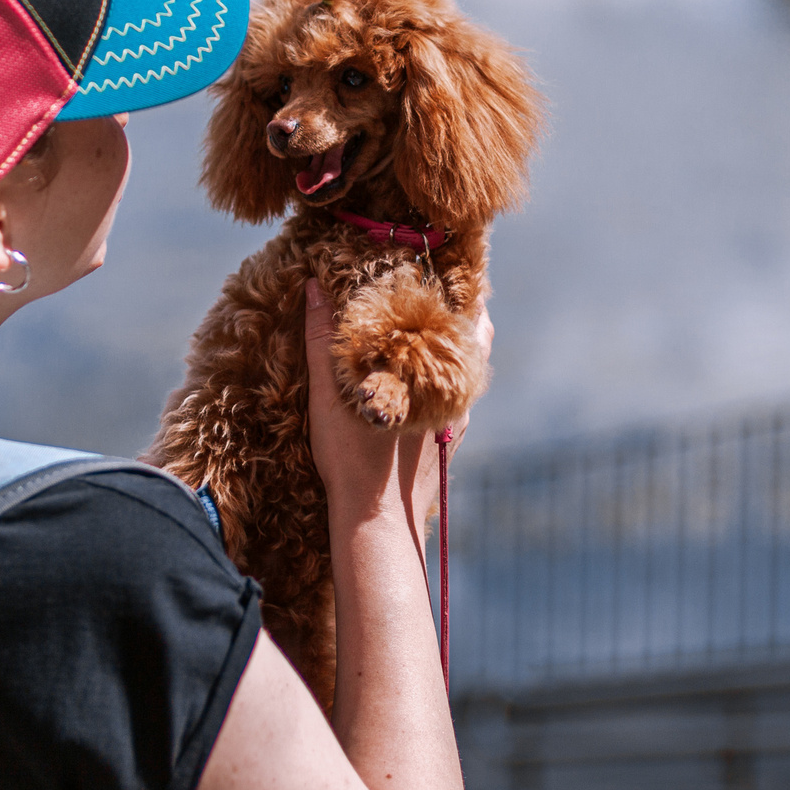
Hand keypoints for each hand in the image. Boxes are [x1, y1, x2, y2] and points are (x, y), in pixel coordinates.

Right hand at [304, 281, 470, 536]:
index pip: (469, 317)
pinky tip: (419, 378)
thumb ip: (323, 338)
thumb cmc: (352, 457)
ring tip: (427, 329)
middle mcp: (458, 393)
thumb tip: (314, 285)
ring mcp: (458, 419)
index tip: (449, 267)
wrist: (375, 523)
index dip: (462, 289)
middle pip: (476, 341)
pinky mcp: (449, 442)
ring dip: (453, 348)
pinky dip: (443, 379)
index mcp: (439, 372)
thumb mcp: (331, 393)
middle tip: (436, 293)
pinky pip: (457, 398)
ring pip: (468, 371)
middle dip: (461, 315)